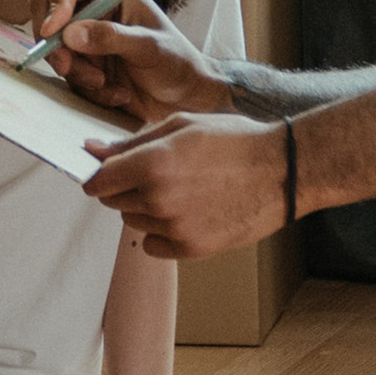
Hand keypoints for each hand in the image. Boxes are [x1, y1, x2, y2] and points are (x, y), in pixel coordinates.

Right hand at [30, 0, 230, 120]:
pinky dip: (88, 89)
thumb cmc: (176, 62)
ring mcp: (85, 39)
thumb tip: (70, 34)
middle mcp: (93, 10)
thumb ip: (111, 37)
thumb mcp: (149, 47)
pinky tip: (118, 94)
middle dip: (52, 42)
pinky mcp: (84, 65)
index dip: (53, 3)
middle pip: (44, 10)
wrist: (186, 98)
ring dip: (76, 72)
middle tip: (67, 66)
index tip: (53, 31)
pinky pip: (69, 76)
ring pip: (54, 49)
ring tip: (106, 84)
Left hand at [84, 113, 288, 256]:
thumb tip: (92, 151)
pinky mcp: (191, 248)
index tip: (110, 172)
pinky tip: (185, 212)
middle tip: (155, 172)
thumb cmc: (235, 140)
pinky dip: (160, 232)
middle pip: (113, 202)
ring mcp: (174, 227)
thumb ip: (132, 141)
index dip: (100, 175)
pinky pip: (153, 245)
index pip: (98, 182)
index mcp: (153, 163)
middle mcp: (158, 198)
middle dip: (124, 187)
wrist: (283, 170)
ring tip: (179, 189)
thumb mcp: (181, 126)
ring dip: (144, 207)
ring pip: (133, 221)